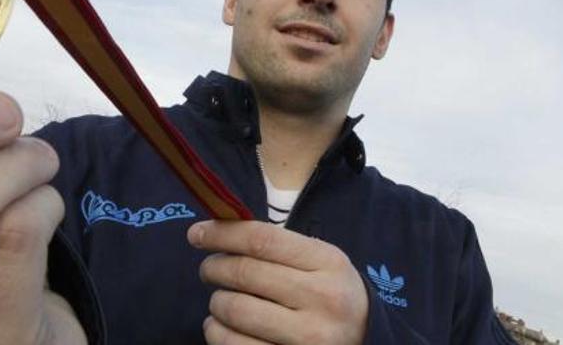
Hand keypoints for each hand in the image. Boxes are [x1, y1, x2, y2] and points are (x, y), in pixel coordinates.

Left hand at [188, 220, 367, 344]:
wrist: (366, 340)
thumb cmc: (329, 295)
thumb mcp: (319, 263)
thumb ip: (276, 246)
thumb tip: (216, 230)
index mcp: (328, 263)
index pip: (261, 239)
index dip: (221, 233)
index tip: (196, 234)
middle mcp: (323, 300)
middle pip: (244, 273)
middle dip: (213, 268)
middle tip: (208, 270)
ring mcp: (309, 338)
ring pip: (234, 311)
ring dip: (216, 304)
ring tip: (220, 302)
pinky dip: (217, 334)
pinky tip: (221, 328)